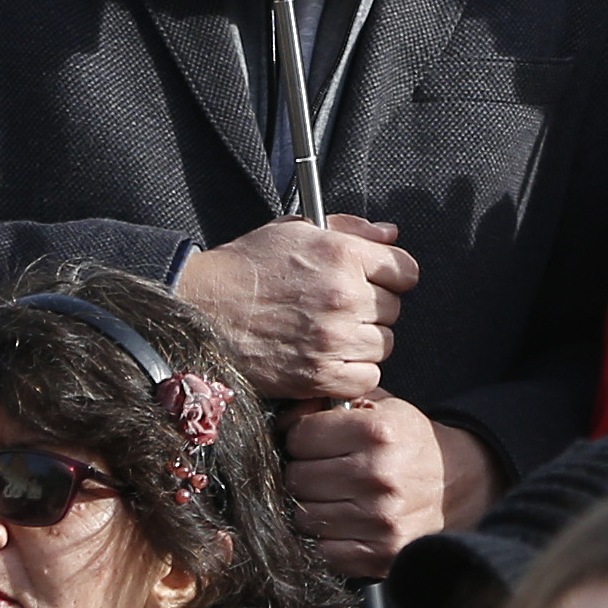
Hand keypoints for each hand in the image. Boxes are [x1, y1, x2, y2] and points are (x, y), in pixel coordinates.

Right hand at [178, 214, 417, 400]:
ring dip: (363, 342)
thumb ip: (350, 229)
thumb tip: (391, 236)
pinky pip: (367, 378)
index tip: (377, 282)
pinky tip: (330, 360)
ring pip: (383, 345)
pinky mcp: (319, 375)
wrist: (202, 308)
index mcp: (341, 254)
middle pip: (393, 309)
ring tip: (331, 334)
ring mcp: (333, 338)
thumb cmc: (246, 267)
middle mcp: (344, 295)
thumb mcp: (295, 230)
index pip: (405, 270)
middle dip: (372, 308)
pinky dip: (354, 373)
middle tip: (340, 308)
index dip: (391, 276)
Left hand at [281, 391, 454, 576]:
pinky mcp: (383, 553)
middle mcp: (379, 475)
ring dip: (311, 507)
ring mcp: (381, 519)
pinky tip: (341, 522)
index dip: (300, 438)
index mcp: (377, 431)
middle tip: (319, 471)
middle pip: (298, 478)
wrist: (456, 483)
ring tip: (330, 496)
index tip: (312, 443)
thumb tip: (283, 418)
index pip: (301, 437)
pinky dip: (326, 539)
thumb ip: (331, 403)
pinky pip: (324, 551)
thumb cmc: (407, 441)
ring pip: (304, 517)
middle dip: (302, 472)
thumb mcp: (380, 406)